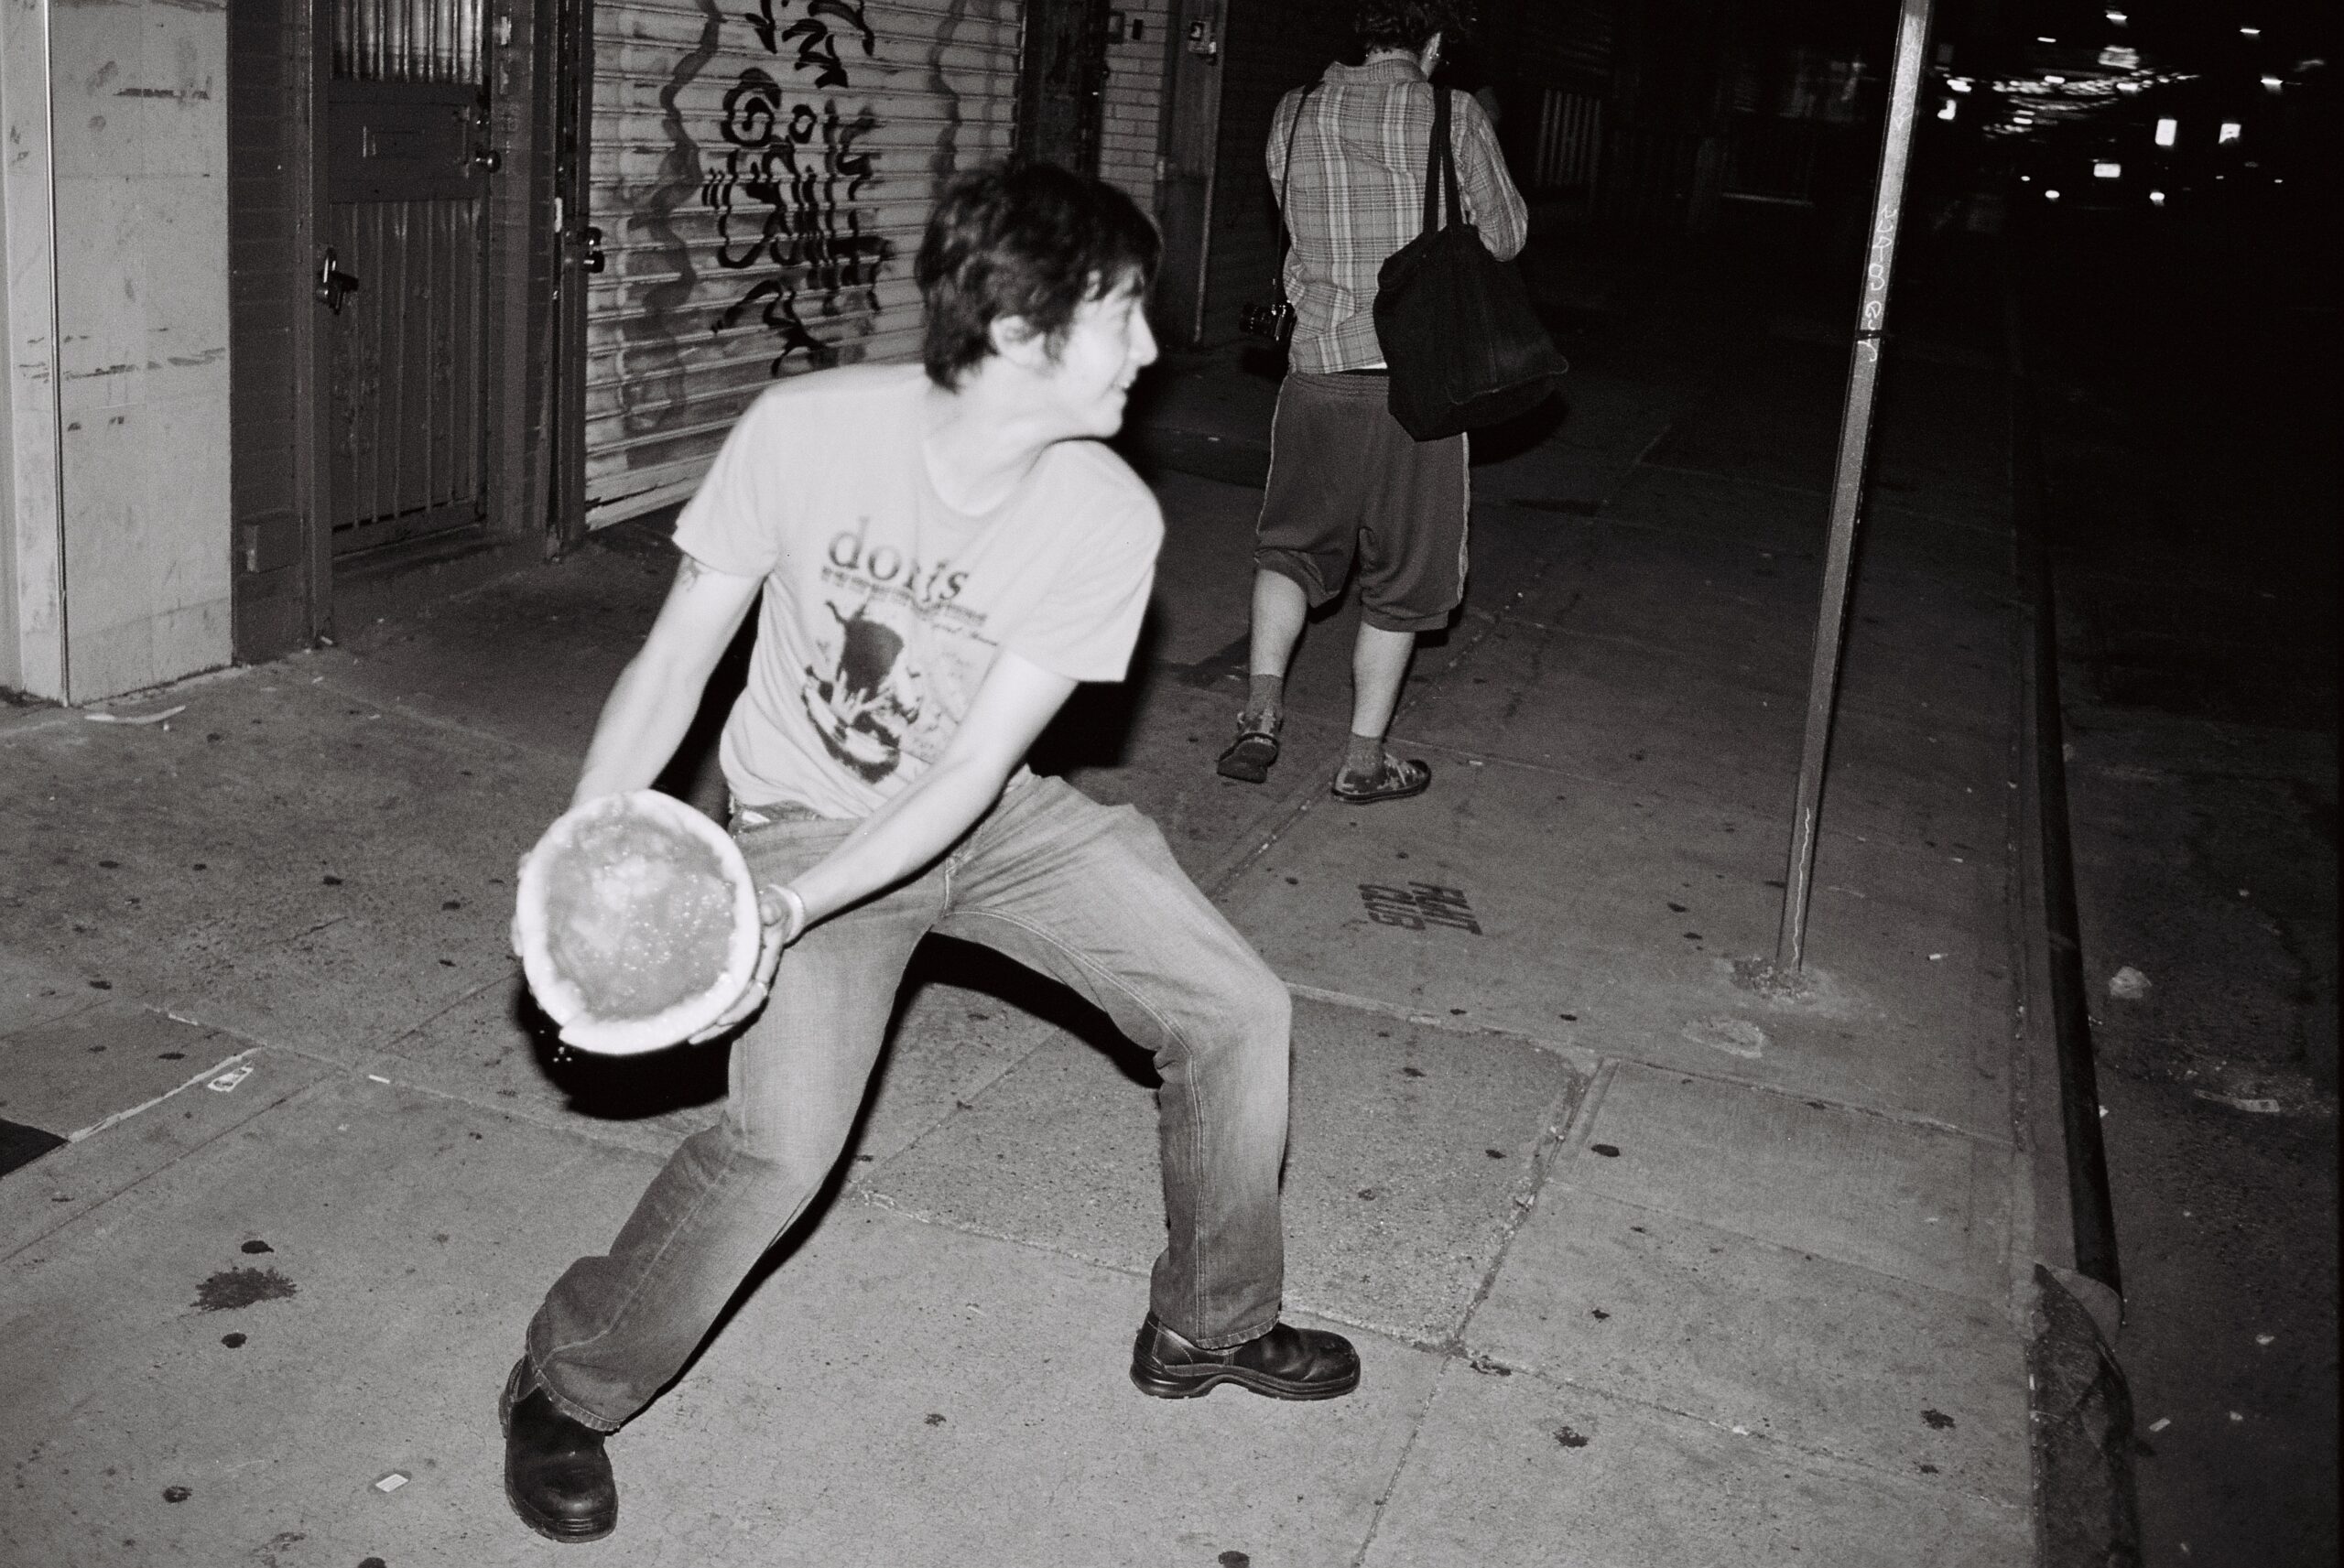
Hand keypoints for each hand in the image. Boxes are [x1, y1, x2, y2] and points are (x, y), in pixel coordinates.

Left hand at [685, 883, 805, 1043]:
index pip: (753, 993)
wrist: (776, 914)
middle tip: (695, 1036)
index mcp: (764, 966)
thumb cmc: (773, 912)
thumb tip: (766, 911)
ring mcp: (747, 984)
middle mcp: (756, 980)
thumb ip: (771, 911)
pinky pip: (725, 1004)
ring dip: (713, 1027)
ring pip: (732, 1011)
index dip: (738, 1008)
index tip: (721, 1018)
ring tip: (690, 1037)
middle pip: (739, 1010)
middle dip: (719, 1026)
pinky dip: (712, 1016)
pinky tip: (693, 1023)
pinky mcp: (737, 982)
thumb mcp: (773, 909)